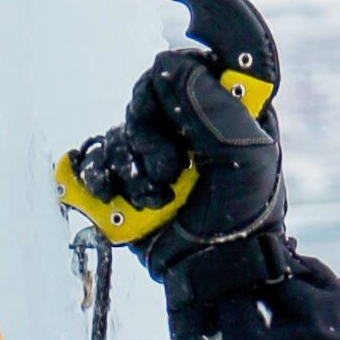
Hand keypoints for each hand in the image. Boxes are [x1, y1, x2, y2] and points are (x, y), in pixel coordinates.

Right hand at [120, 46, 288, 302]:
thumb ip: (209, 104)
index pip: (186, 66)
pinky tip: (118, 198)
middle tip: (169, 169)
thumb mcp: (242, 154)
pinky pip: (97, 160)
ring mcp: (156, 153)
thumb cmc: (242, 217)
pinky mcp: (130, 180)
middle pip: (144, 97)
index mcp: (223, 109)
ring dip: (130, 168)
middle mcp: (187, 126)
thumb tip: (168, 66)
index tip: (166, 95)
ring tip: (156, 197)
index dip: (172, 76)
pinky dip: (101, 179)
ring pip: (120, 132)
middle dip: (148, 135)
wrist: (212, 273)